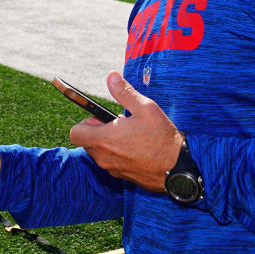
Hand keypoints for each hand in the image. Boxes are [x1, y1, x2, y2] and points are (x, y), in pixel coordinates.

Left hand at [68, 71, 182, 192]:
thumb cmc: (161, 137)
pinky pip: (112, 163)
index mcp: (104, 139)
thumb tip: (111, 76)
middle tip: (121, 126)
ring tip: (131, 136)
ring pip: (100, 153)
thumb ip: (124, 92)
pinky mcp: (122, 177)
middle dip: (99, 132)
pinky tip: (138, 149)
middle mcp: (103, 157)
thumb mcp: (145, 108)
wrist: (178, 168)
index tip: (102, 119)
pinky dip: (118, 155)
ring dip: (109, 144)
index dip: (86, 123)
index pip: (76, 132)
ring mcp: (112, 169)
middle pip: (87, 142)